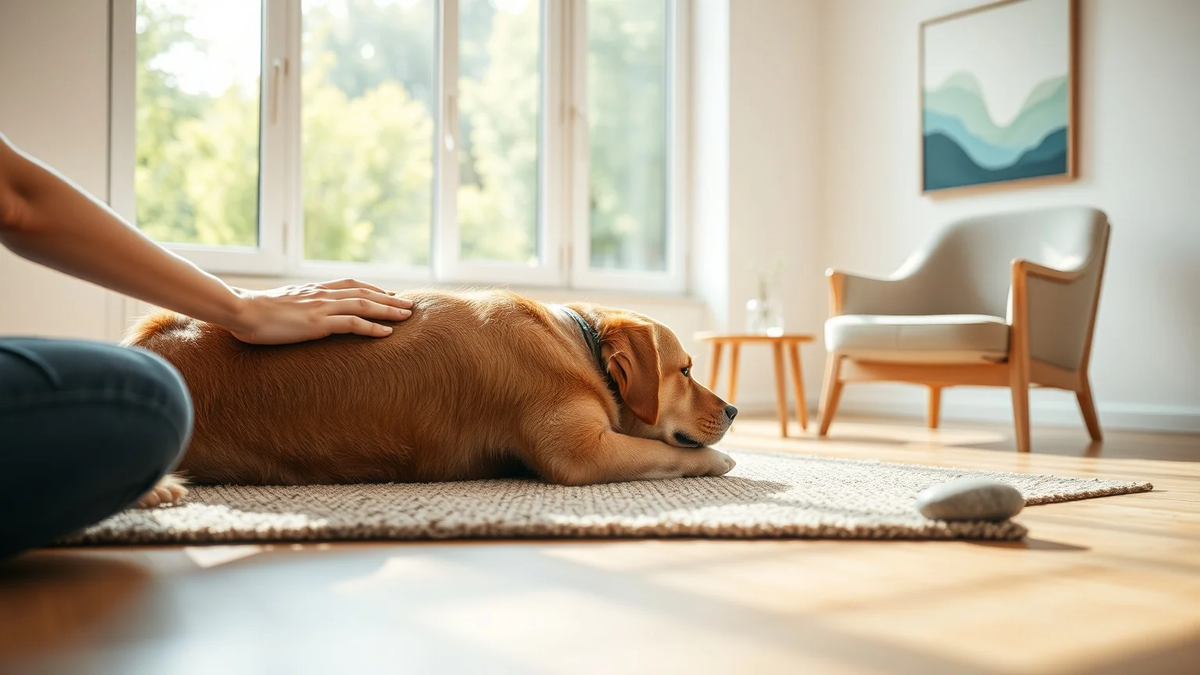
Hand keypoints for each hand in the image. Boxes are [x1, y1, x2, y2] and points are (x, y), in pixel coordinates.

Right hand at [226, 278, 413, 344]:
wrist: (240, 310)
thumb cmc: (254, 312)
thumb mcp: (281, 304)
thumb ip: (296, 305)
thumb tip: (299, 314)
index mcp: (313, 289)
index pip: (351, 284)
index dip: (373, 288)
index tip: (389, 294)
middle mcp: (321, 294)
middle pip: (364, 292)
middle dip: (390, 299)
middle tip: (409, 305)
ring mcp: (321, 307)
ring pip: (364, 304)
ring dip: (389, 310)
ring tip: (407, 316)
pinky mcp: (317, 323)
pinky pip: (352, 323)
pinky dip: (372, 328)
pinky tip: (387, 333)